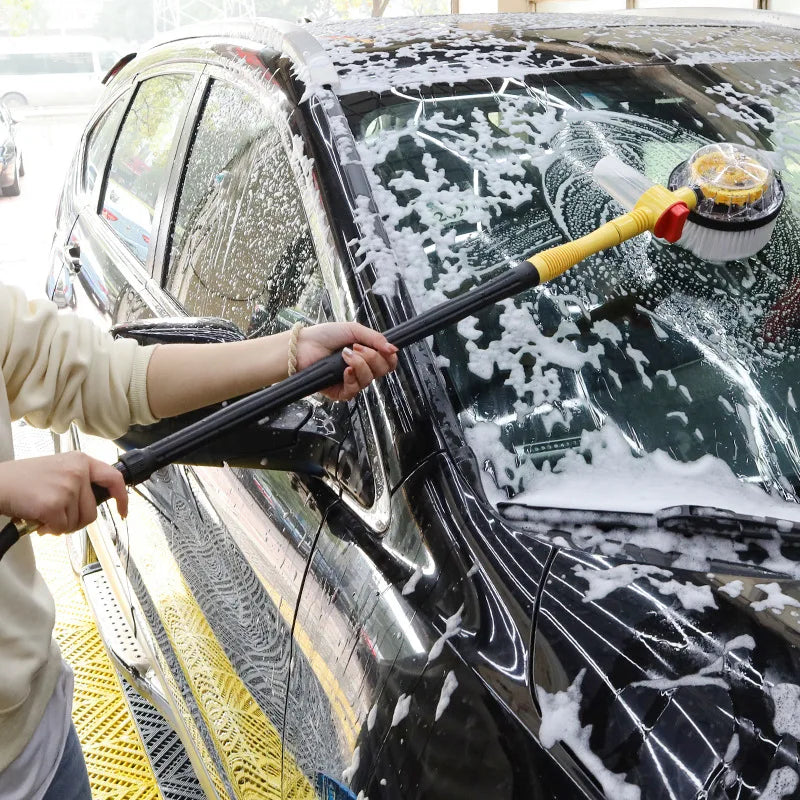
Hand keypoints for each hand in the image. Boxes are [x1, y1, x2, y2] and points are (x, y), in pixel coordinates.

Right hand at [0, 452, 127, 534]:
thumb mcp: (57, 469)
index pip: (113, 478)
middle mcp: (78, 472)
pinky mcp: (54, 505)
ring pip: (77, 522)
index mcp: (80, 461)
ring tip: (44, 514)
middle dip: (76, 520)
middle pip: (92, 511)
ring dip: (61, 524)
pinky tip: (38, 519)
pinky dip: (50, 529)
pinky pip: (62, 528)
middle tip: (57, 517)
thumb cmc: (21, 480)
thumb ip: (78, 481)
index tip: (123, 510)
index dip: (121, 497)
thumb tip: (92, 504)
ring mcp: (67, 488)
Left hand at [296, 322, 398, 401]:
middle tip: (357, 348)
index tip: (384, 349)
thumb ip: (375, 338)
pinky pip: (354, 391)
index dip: (389, 357)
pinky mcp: (340, 392)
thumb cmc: (323, 336)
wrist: (303, 346)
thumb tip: (393, 348)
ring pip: (368, 380)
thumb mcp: (353, 329)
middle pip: (381, 371)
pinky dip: (351, 379)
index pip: (387, 362)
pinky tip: (345, 370)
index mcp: (366, 355)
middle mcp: (360, 369)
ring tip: (345, 355)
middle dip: (371, 358)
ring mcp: (351, 381)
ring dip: (359, 365)